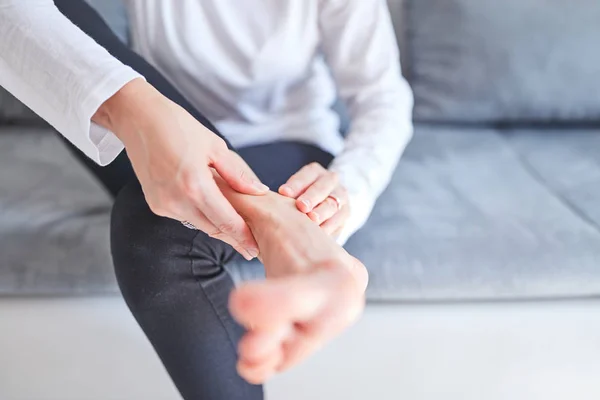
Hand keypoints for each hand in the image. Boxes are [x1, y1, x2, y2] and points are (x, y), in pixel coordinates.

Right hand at [94, 79, 268, 259]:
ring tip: (237, 227)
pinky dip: (199, 216)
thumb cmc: (179, 126)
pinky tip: (211, 210)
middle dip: (233, 237)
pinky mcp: (155, 205)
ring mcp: (163, 205)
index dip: (243, 238)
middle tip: (252, 246)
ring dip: (217, 226)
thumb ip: (237, 174)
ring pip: (199, 224)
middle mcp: (177, 201)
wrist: (138, 119)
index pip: (226, 222)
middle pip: (213, 229)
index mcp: (196, 186)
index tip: (256, 249)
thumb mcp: (215, 146)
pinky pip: (184, 217)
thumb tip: (259, 191)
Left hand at [278, 162, 349, 236]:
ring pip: (333, 204)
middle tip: (301, 206)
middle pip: (322, 187)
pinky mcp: (345, 214)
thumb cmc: (300, 198)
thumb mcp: (294, 190)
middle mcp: (331, 181)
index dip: (295, 183)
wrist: (326, 203)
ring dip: (322, 212)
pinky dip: (329, 227)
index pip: (306, 174)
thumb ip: (287, 194)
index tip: (283, 192)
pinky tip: (320, 234)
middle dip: (311, 196)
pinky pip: (339, 221)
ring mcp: (341, 197)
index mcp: (315, 172)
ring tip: (312, 220)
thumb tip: (271, 201)